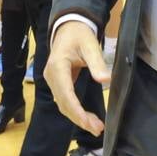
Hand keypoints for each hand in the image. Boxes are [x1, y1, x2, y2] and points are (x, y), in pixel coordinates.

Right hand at [45, 20, 109, 136]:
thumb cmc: (80, 34)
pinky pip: (64, 100)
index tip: (89, 123)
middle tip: (97, 129)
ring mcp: (52, 80)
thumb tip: (105, 80)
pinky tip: (87, 118)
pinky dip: (75, 110)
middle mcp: (51, 76)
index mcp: (58, 66)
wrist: (69, 26)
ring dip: (77, 117)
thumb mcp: (91, 45)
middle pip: (63, 103)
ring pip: (63, 104)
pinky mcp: (57, 82)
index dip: (77, 111)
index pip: (66, 94)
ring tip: (95, 127)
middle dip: (79, 118)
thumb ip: (97, 63)